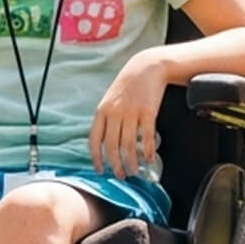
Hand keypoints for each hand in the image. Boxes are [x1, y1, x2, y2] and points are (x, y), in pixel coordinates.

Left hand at [89, 50, 167, 177]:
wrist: (146, 68)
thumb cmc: (128, 86)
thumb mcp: (110, 100)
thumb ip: (106, 119)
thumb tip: (104, 144)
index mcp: (102, 111)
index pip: (94, 140)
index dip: (96, 158)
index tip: (99, 170)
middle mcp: (114, 112)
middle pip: (111, 146)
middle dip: (115, 165)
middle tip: (120, 175)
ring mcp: (131, 112)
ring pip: (128, 145)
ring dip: (131, 162)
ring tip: (134, 171)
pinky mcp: (148, 112)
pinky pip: (146, 137)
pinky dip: (148, 151)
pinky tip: (149, 159)